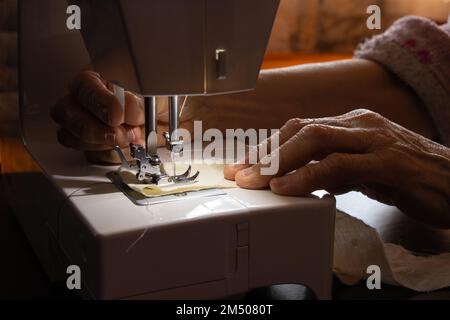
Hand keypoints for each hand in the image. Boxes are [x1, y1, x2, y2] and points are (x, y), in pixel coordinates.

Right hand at [51, 71, 195, 162]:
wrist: (189, 122)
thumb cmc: (175, 100)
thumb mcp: (163, 93)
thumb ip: (142, 99)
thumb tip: (125, 109)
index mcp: (104, 78)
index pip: (84, 86)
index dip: (96, 102)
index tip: (116, 115)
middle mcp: (93, 101)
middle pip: (65, 113)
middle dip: (94, 128)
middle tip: (123, 133)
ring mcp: (94, 125)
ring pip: (73, 137)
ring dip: (103, 143)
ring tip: (134, 139)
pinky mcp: (102, 148)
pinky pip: (93, 156)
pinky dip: (114, 155)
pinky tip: (132, 148)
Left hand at [224, 109, 449, 227]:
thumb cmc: (409, 177)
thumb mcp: (361, 171)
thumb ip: (333, 170)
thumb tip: (301, 180)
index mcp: (351, 125)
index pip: (299, 129)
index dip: (268, 147)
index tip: (243, 165)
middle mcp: (359, 125)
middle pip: (300, 130)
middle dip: (265, 153)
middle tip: (239, 174)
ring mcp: (373, 140)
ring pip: (315, 139)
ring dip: (279, 161)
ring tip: (255, 181)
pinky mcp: (387, 162)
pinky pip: (339, 165)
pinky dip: (308, 175)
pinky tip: (287, 188)